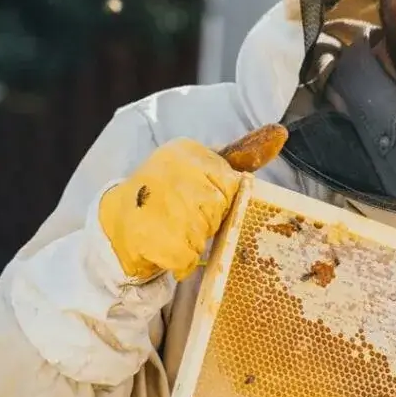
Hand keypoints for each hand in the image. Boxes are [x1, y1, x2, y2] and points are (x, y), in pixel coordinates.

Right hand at [98, 138, 241, 282]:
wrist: (115, 222)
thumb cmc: (167, 196)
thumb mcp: (201, 169)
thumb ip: (241, 156)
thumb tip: (280, 134)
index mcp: (187, 151)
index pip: (230, 185)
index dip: (219, 203)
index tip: (197, 201)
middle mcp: (171, 170)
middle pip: (217, 210)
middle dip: (205, 223)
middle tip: (180, 218)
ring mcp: (158, 202)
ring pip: (203, 234)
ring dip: (192, 242)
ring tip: (170, 231)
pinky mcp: (148, 234)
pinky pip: (187, 257)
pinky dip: (180, 261)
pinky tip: (164, 248)